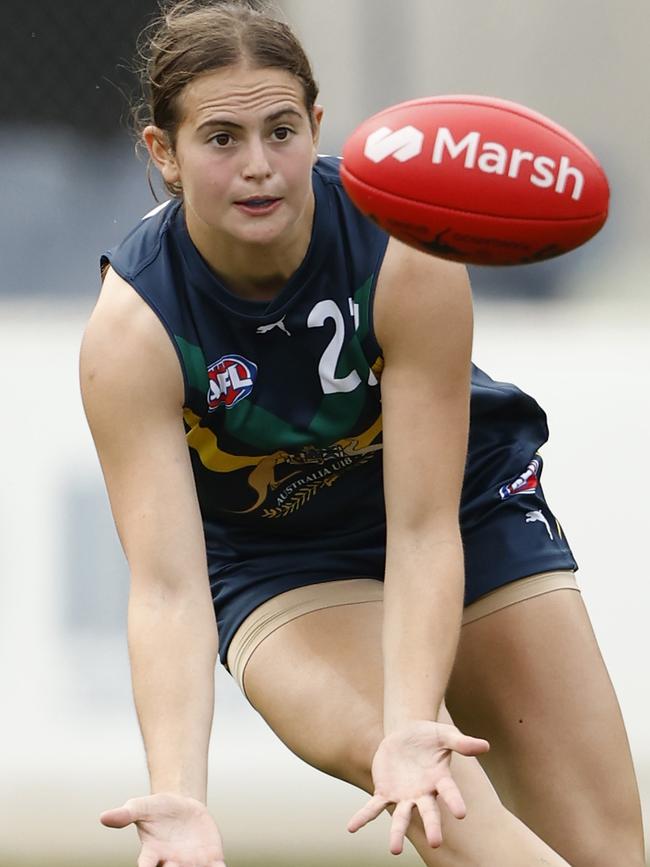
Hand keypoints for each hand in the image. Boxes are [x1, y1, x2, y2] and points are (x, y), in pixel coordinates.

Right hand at [100, 792, 225, 866]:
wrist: (183, 807)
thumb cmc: (157, 809)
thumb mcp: (141, 806)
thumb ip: (125, 814)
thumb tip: (103, 817)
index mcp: (152, 853)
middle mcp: (171, 863)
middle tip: (173, 864)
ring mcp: (191, 863)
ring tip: (196, 865)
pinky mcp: (210, 858)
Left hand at [347, 720, 489, 854]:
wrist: (406, 733)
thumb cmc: (430, 736)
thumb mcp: (445, 734)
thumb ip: (461, 742)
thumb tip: (486, 746)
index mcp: (440, 779)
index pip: (449, 792)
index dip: (455, 801)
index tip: (462, 813)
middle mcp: (423, 793)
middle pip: (428, 812)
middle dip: (432, 827)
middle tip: (435, 843)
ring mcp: (403, 795)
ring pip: (401, 817)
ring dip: (397, 833)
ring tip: (394, 850)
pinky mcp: (385, 791)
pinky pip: (373, 807)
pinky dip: (363, 817)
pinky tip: (351, 828)